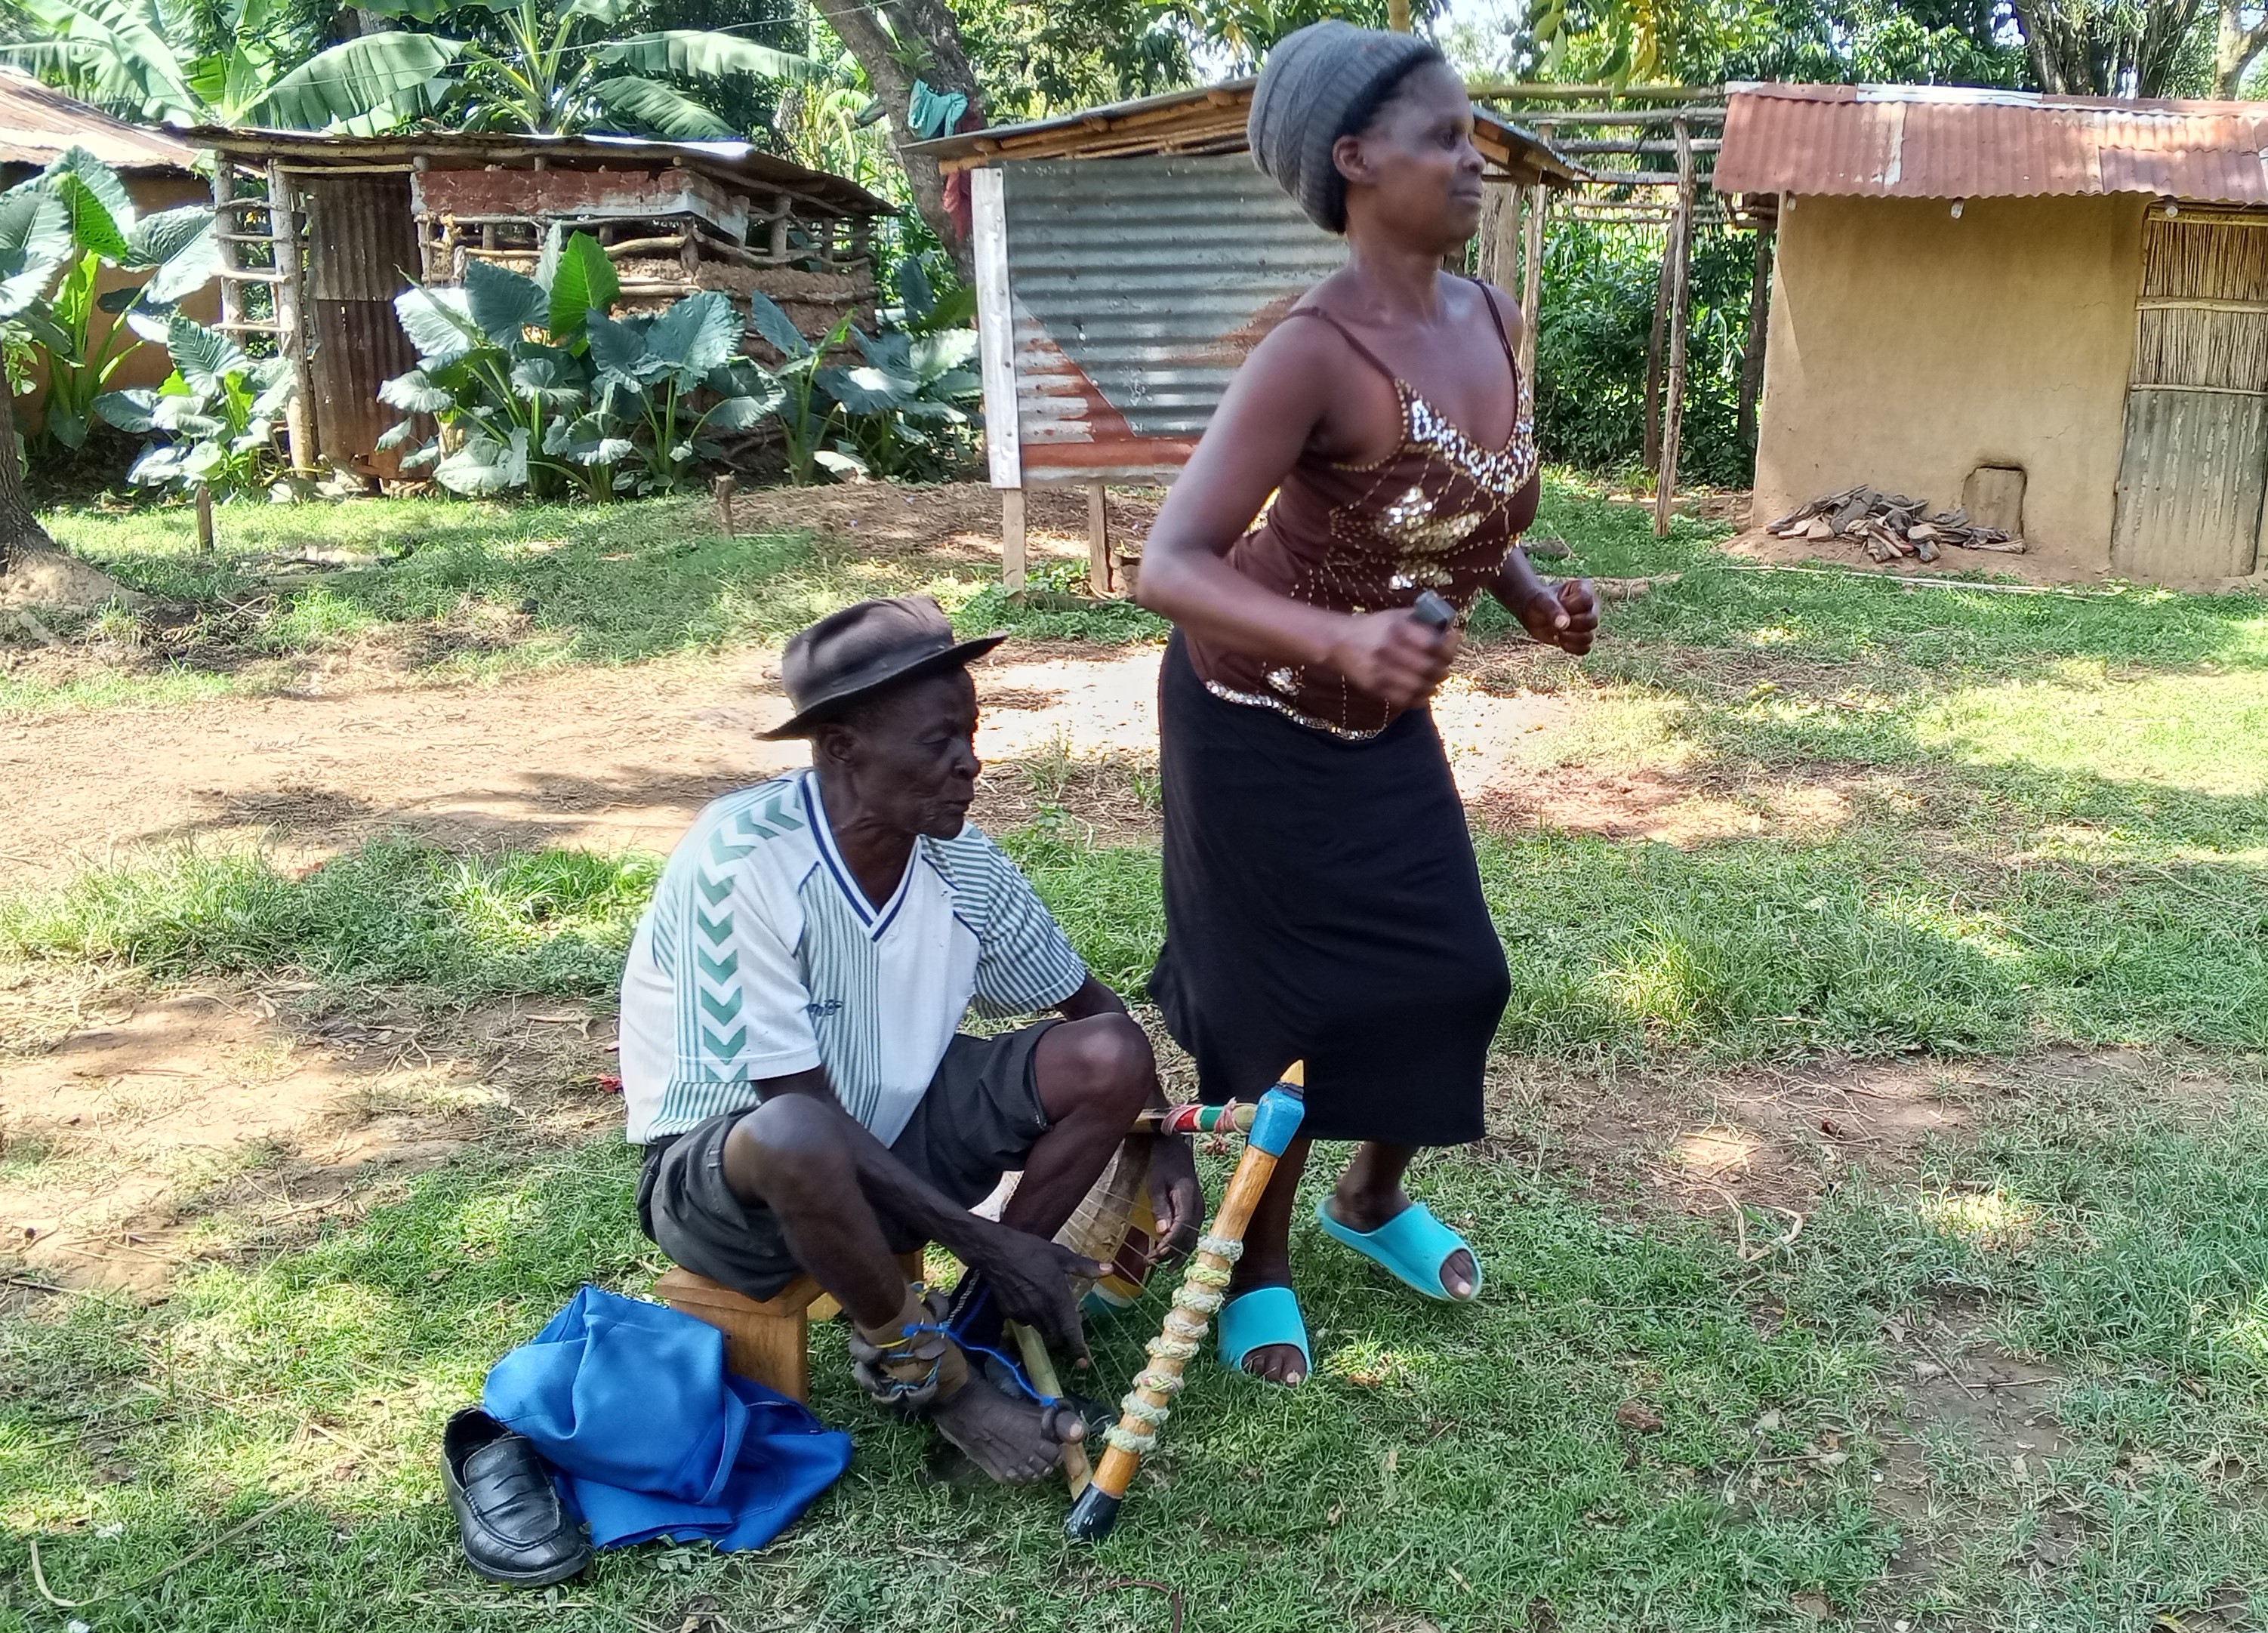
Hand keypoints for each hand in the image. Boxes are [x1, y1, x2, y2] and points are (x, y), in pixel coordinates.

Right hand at [963, 1220, 1102, 1358]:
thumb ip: (1085, 1267)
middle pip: (1056, 1337)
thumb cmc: (1030, 1250)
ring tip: (1049, 1308)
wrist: (994, 1251)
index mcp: (1057, 1298)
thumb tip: (1111, 1270)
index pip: (1071, 1331)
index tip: (1084, 1362)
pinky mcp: (1009, 1313)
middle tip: (1068, 1324)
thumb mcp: (1060, 1255)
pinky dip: (1032, 1318)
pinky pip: (1026, 1322)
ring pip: (1041, 1330)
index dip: (1079, 1349)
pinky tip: (1031, 1301)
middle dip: (1064, 1336)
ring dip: (1049, 1326)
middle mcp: (1041, 1311)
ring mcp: (1024, 1314)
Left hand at [1141, 1135, 1203, 1266]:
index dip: (1169, 1244)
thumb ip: (1160, 1207)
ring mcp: (1199, 1209)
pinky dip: (1181, 1244)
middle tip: (1151, 1263)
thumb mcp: (1156, 1183)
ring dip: (1177, 1253)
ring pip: (1192, 1238)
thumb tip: (1162, 1232)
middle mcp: (1198, 1207)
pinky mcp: (1196, 1210)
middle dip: (1171, 1254)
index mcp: (1188, 1199)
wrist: (1175, 1148)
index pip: (1181, 1228)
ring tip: (1162, 1266)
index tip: (1155, 1255)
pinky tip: (1171, 1253)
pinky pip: (1191, 1232)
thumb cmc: (1162, 1163)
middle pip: (1189, 1237)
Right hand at [1325, 608, 1460, 709]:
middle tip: (1443, 668)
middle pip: (1429, 668)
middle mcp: (1390, 650)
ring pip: (1419, 687)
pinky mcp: (1375, 687)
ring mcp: (1381, 671)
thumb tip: (1450, 632)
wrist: (1340, 641)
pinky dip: (1419, 699)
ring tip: (1434, 682)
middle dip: (1442, 670)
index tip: (1450, 647)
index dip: (1448, 649)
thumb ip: (1421, 622)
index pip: (1434, 644)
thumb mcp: (1396, 616)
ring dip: (1433, 686)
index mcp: (1398, 629)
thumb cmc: (1374, 627)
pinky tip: (1423, 693)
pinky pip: (1405, 699)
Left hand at [1518, 578, 1598, 654]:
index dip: (1570, 607)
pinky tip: (1560, 640)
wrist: (1534, 614)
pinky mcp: (1584, 637)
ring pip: (1589, 636)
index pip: (1586, 600)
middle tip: (1555, 622)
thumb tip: (1565, 624)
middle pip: (1591, 621)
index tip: (1559, 604)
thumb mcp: (1542, 601)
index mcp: (1584, 589)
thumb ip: (1553, 609)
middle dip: (1570, 625)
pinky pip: (1585, 648)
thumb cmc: (1539, 602)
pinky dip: (1571, 647)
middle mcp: (1592, 605)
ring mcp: (1589, 622)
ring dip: (1570, 638)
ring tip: (1557, 631)